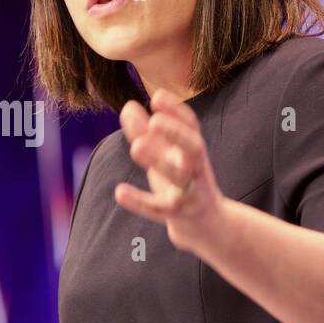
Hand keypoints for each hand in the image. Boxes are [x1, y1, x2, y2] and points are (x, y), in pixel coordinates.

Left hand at [113, 88, 226, 255]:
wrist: (204, 225)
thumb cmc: (182, 182)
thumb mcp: (165, 156)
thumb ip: (144, 132)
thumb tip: (128, 106)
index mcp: (195, 150)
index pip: (191, 126)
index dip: (176, 110)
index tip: (157, 97)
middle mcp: (196, 168)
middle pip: (194, 148)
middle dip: (176, 133)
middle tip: (154, 120)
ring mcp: (190, 191)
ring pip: (178, 176)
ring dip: (159, 160)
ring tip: (136, 147)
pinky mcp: (178, 213)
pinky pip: (160, 208)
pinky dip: (140, 201)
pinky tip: (120, 192)